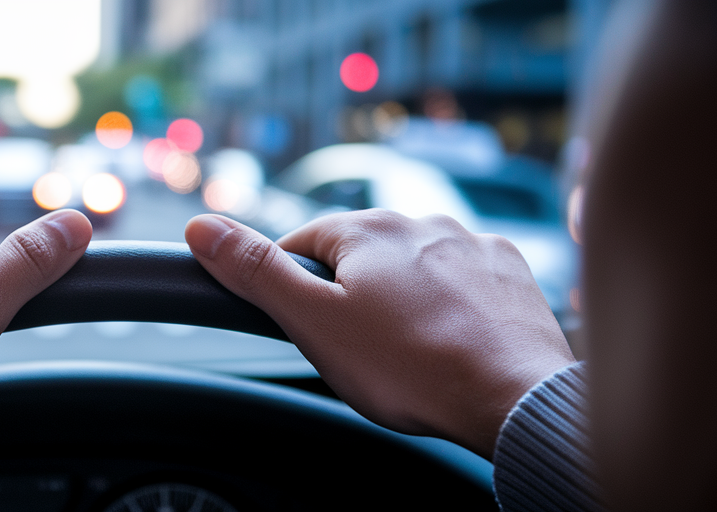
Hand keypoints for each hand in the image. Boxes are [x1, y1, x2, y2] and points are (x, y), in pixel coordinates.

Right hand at [185, 210, 574, 456]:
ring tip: (409, 353)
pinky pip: (463, 281)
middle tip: (358, 351)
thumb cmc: (413, 368)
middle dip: (351, 296)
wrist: (515, 398)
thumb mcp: (314, 323)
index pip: (302, 246)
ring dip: (404, 299)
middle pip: (360, 256)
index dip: (294, 290)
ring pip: (414, 267)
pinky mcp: (510, 272)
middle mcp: (421, 221)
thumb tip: (200, 226)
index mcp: (366, 229)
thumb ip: (256, 272)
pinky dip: (452, 307)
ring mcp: (472, 244)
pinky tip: (450, 343)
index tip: (305, 329)